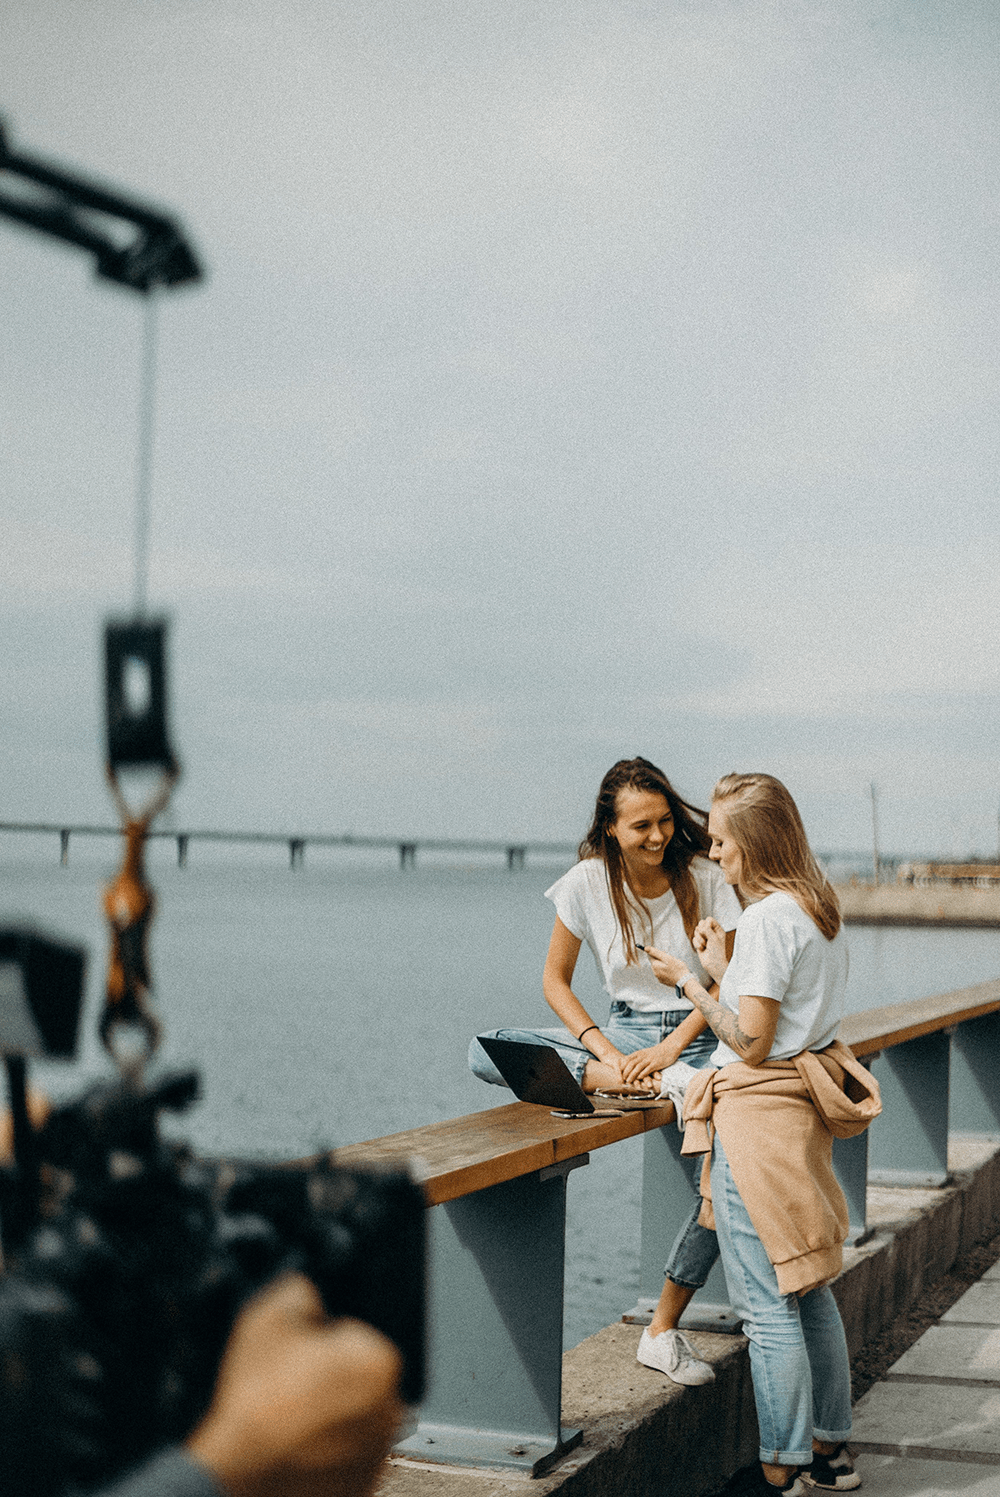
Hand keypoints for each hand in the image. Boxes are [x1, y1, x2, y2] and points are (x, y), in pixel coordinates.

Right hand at [187, 1273, 402, 1496]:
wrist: (237, 1476)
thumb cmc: (256, 1402)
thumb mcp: (269, 1316)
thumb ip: (301, 1291)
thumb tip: (311, 1297)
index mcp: (380, 1362)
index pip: (356, 1335)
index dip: (322, 1340)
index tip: (298, 1355)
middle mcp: (391, 1410)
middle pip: (359, 1377)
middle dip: (331, 1377)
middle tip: (291, 1386)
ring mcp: (377, 1454)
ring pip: (353, 1417)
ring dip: (329, 1415)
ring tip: (288, 1418)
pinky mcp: (360, 1487)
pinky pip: (345, 1457)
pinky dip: (325, 1452)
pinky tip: (294, 1445)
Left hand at [619, 1044, 675, 1085]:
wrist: (669, 1047)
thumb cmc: (657, 1052)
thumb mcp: (645, 1053)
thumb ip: (638, 1058)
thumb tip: (630, 1064)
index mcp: (639, 1053)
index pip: (627, 1059)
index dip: (622, 1066)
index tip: (618, 1073)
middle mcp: (643, 1056)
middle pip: (631, 1064)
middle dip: (625, 1072)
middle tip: (622, 1079)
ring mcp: (649, 1059)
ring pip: (638, 1067)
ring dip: (632, 1075)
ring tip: (628, 1081)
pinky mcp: (656, 1064)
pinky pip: (647, 1069)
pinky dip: (642, 1074)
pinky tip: (639, 1079)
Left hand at [644, 945, 689, 987]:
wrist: (684, 982)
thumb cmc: (678, 968)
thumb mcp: (667, 958)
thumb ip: (656, 953)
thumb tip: (645, 948)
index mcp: (655, 966)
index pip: (650, 955)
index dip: (658, 953)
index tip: (665, 953)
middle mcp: (655, 972)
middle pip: (655, 962)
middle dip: (661, 959)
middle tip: (671, 960)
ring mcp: (659, 978)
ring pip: (659, 968)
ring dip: (664, 965)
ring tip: (673, 966)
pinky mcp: (663, 981)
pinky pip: (662, 973)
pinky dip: (666, 971)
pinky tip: (673, 972)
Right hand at [693, 918, 728, 982]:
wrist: (713, 965)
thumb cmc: (717, 952)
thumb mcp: (714, 938)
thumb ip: (707, 928)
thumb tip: (700, 924)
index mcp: (718, 929)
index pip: (709, 919)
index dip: (707, 924)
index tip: (709, 932)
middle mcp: (711, 932)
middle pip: (701, 924)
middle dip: (702, 932)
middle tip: (707, 939)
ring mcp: (705, 937)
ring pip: (696, 931)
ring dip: (700, 940)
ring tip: (706, 946)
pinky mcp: (699, 943)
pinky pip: (693, 939)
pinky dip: (697, 944)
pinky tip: (702, 949)